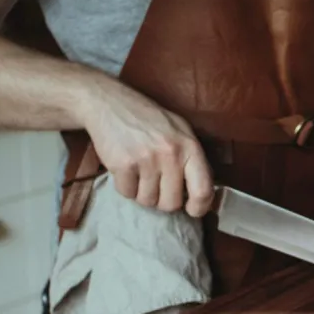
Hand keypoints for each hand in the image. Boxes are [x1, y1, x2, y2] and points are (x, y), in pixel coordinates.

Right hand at [79, 80, 214, 217]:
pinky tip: (126, 168)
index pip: (203, 190)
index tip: (192, 210)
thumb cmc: (149, 119)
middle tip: (157, 184)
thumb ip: (192, 159)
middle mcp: (171, 154)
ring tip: (140, 172)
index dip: (200, 207)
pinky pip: (127, 194)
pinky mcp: (123, 165)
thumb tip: (202, 193)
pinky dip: (125, 186)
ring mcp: (146, 160)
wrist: (110, 103)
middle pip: (171, 203)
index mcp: (190, 147)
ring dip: (142, 193)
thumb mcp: (180, 131)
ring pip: (148, 201)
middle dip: (163, 199)